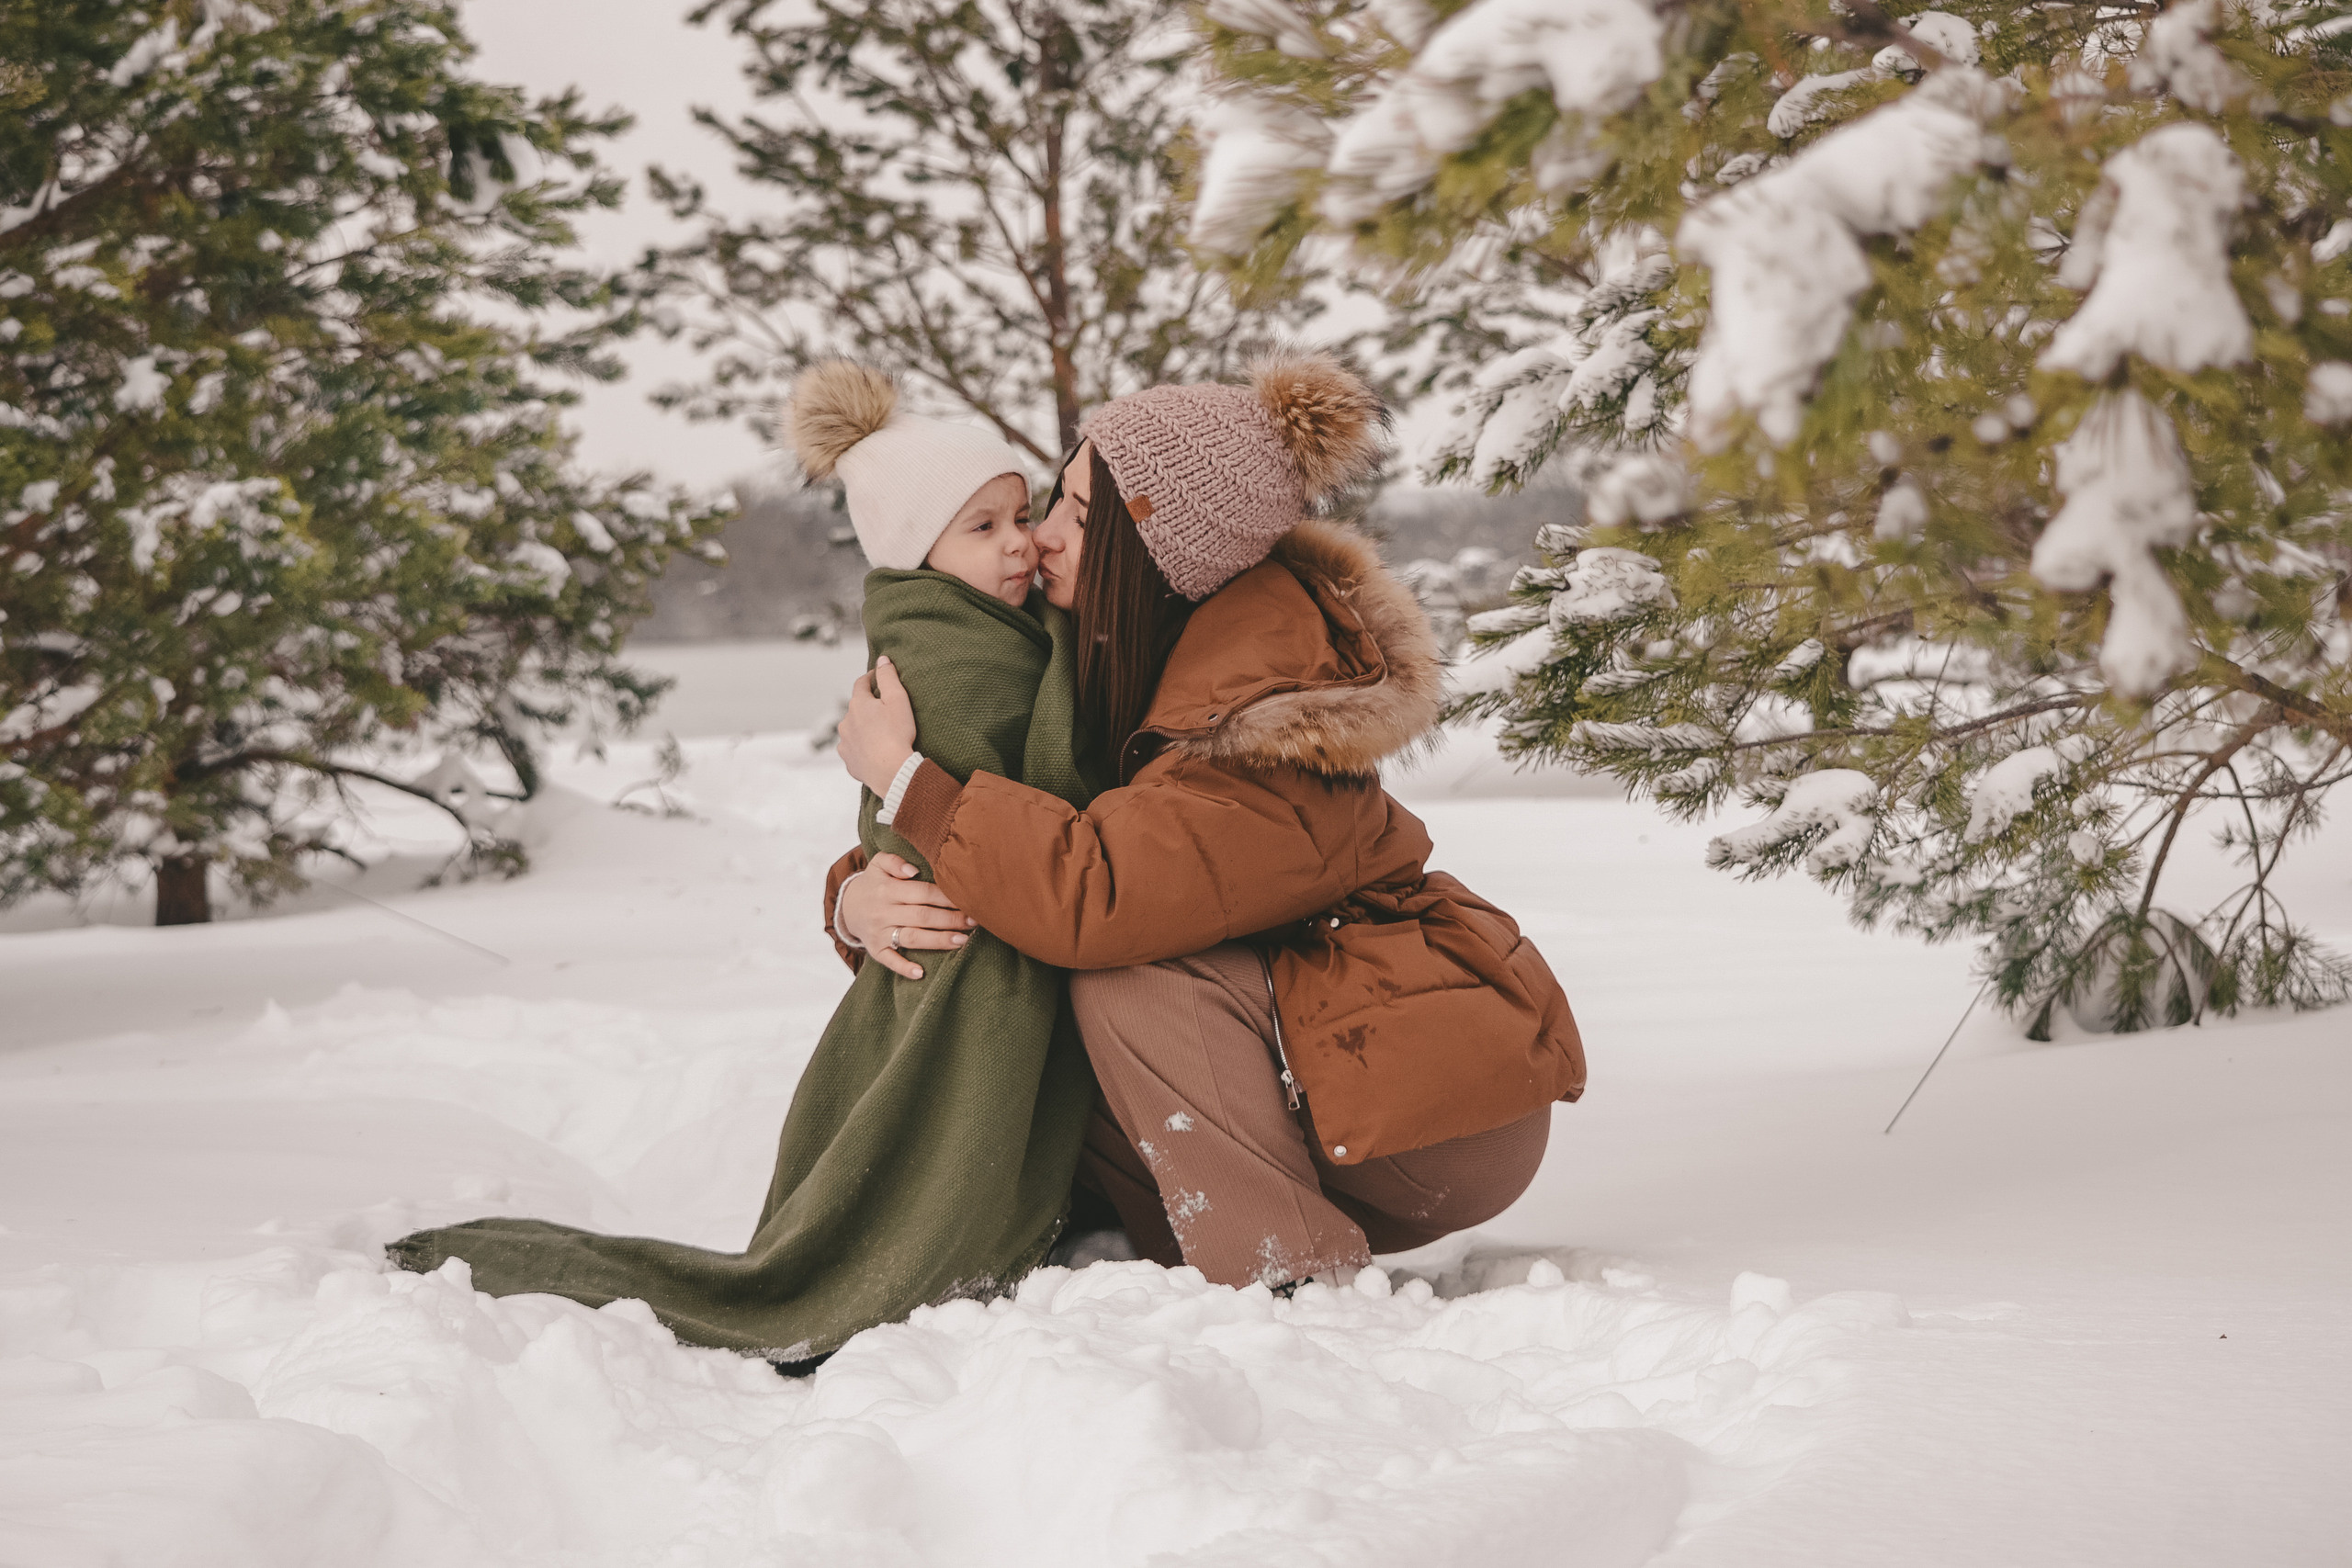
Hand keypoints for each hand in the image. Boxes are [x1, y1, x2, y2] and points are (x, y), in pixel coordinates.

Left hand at [838, 656, 917, 796]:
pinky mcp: (848, 760)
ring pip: (853, 729)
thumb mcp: (898, 700)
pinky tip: (874, 752)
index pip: (861, 684)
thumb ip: (888, 677)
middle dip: (868, 706)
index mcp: (858, 704)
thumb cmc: (897, 734)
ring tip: (880, 734)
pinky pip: (854, 749)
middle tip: (885, 710)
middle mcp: (846, 721)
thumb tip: (882, 659)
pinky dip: (862, 748)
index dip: (871, 678)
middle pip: (857, 708)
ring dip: (863, 728)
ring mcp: (845, 742)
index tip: (878, 677)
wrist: (891, 772)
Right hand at [840, 852, 973, 979]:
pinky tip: (921, 973)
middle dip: (950, 919)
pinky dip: (903, 967)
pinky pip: (889, 960)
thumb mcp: (878, 864)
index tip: (968, 900)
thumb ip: (894, 861)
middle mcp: (883, 911)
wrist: (847, 906)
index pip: (923, 892)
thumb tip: (912, 870)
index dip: (946, 897)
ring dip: (938, 940)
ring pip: (912, 938)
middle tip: (973, 921)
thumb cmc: (874, 884)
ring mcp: (879, 932)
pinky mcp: (875, 949)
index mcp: (888, 889)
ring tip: (962, 941)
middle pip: (922, 916)